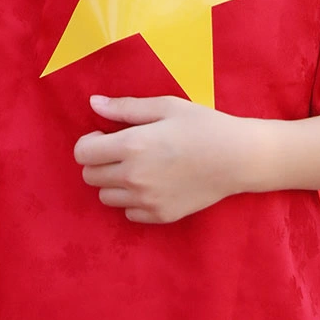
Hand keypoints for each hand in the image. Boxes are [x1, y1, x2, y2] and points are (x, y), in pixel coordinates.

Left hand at [74, 94, 264, 223]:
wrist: (237, 158)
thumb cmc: (202, 125)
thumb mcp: (165, 106)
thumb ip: (125, 107)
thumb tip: (93, 103)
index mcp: (131, 146)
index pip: (83, 153)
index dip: (88, 142)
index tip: (105, 135)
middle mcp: (133, 177)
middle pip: (89, 176)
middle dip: (98, 161)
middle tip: (121, 150)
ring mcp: (146, 200)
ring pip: (105, 197)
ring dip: (113, 182)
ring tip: (136, 167)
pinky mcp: (160, 216)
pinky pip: (128, 212)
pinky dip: (132, 200)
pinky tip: (150, 184)